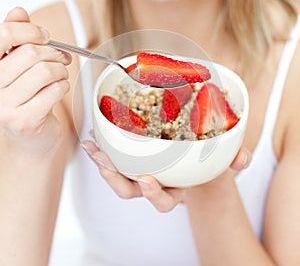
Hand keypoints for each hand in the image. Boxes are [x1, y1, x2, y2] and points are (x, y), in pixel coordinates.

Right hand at [0, 7, 71, 155]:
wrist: (31, 135)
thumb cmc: (26, 96)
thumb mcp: (19, 65)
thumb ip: (16, 38)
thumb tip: (18, 11)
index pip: (4, 35)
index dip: (30, 30)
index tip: (44, 36)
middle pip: (31, 53)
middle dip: (54, 53)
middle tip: (61, 58)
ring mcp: (5, 106)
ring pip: (45, 71)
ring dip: (61, 71)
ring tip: (60, 75)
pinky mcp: (24, 120)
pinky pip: (54, 90)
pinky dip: (64, 86)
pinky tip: (60, 89)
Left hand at [81, 138, 251, 211]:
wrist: (193, 157)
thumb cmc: (205, 162)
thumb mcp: (221, 161)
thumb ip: (234, 161)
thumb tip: (242, 158)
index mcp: (174, 188)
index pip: (163, 200)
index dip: (154, 195)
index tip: (147, 181)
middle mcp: (154, 183)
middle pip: (131, 191)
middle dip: (117, 181)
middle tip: (107, 165)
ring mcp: (140, 171)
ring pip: (117, 176)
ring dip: (103, 163)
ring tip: (94, 148)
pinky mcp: (131, 158)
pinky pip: (113, 157)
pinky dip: (102, 149)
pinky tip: (94, 137)